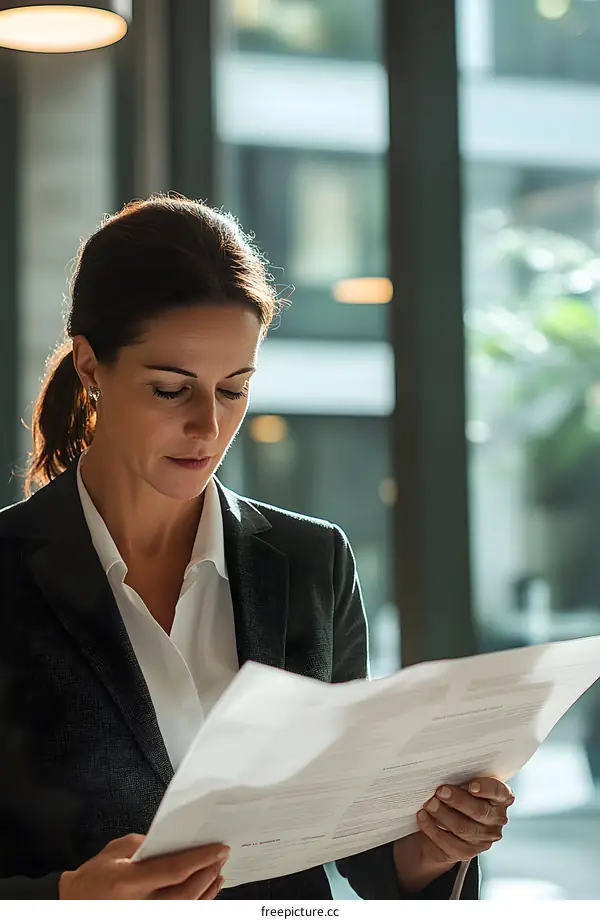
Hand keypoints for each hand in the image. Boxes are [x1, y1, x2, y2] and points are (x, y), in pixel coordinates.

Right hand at [58, 833, 228, 899]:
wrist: (74, 904)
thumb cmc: (94, 876)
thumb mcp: (117, 850)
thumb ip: (147, 844)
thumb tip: (176, 843)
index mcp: (129, 881)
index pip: (175, 870)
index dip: (201, 859)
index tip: (219, 848)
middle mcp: (139, 904)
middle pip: (186, 893)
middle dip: (208, 873)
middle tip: (222, 857)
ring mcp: (146, 916)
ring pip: (187, 908)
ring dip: (207, 890)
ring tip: (218, 872)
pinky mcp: (150, 919)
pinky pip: (181, 913)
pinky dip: (197, 903)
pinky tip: (206, 891)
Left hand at [393, 777, 514, 892]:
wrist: (446, 825)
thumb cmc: (457, 797)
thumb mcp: (463, 785)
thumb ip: (461, 780)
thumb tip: (444, 770)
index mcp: (499, 799)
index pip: (500, 793)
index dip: (487, 789)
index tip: (471, 785)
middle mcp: (496, 820)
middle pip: (480, 811)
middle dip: (458, 800)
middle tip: (440, 791)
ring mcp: (483, 838)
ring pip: (463, 828)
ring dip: (443, 814)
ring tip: (429, 804)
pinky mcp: (467, 852)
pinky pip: (449, 842)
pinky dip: (432, 828)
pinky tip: (423, 817)